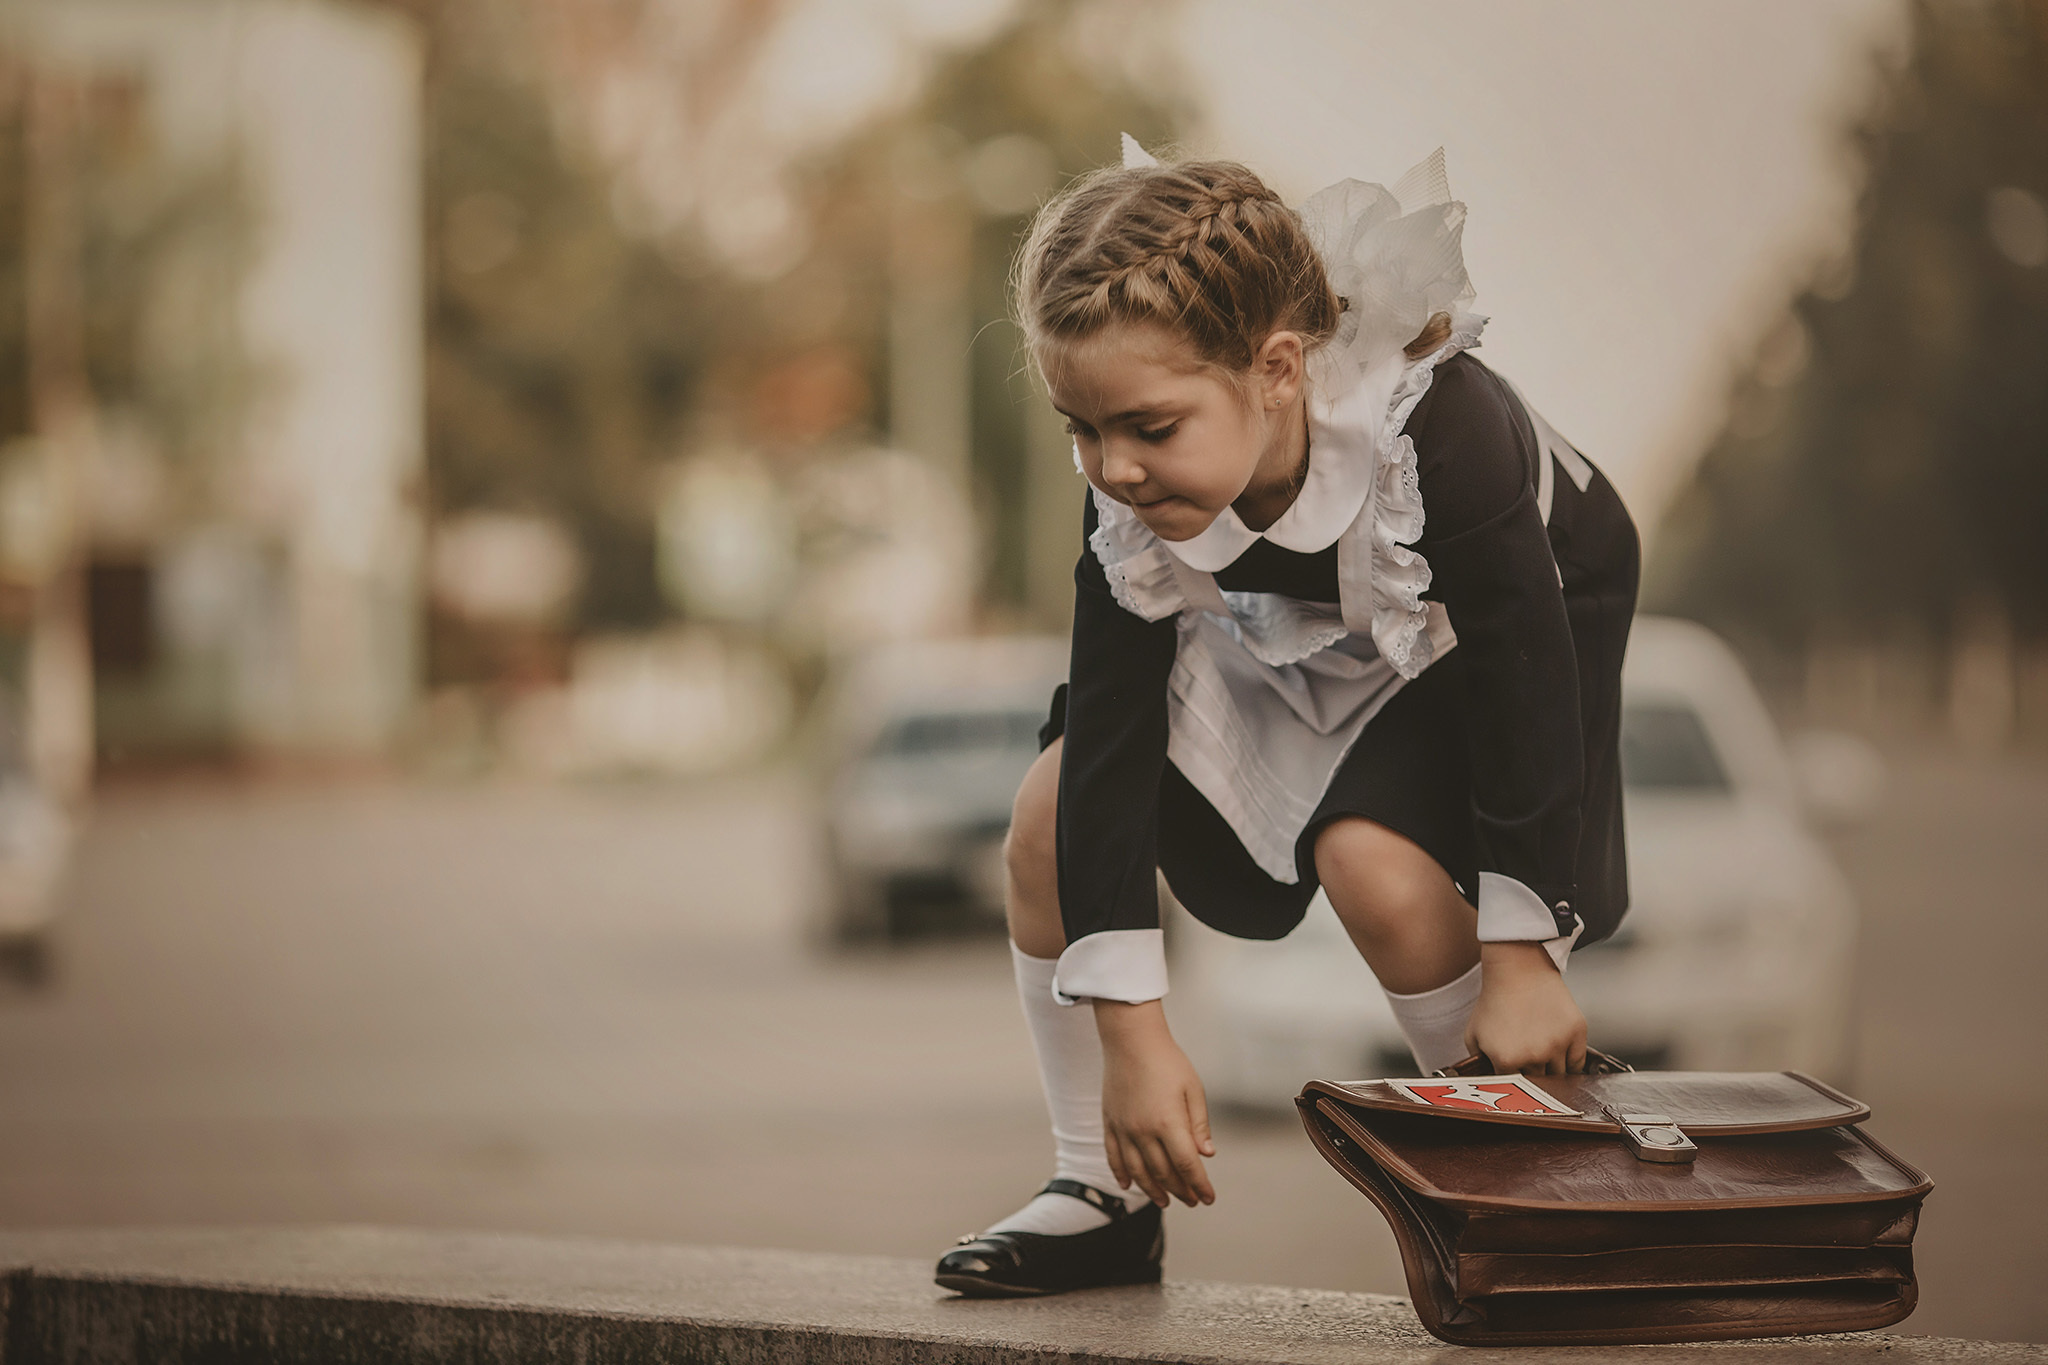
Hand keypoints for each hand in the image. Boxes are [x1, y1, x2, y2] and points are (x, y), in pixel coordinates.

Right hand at [1093, 1000, 1215, 1207]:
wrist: (1131, 1040)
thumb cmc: (1168, 1061)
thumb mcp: (1193, 1090)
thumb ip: (1199, 1125)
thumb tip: (1207, 1155)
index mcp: (1169, 1123)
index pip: (1187, 1165)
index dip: (1199, 1185)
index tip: (1208, 1198)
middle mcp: (1144, 1131)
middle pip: (1164, 1173)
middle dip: (1181, 1191)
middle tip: (1193, 1200)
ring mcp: (1124, 1129)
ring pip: (1138, 1172)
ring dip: (1153, 1191)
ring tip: (1165, 1202)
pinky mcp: (1110, 1123)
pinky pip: (1113, 1156)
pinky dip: (1121, 1174)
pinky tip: (1128, 1186)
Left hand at [1465, 941, 1587, 1074]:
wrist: (1518, 971)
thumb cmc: (1495, 1001)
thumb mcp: (1474, 1035)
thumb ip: (1478, 1064)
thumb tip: (1487, 1084)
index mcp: (1506, 1060)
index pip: (1513, 1088)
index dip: (1512, 1081)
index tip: (1513, 1074)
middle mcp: (1534, 1056)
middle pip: (1539, 1085)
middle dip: (1532, 1078)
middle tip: (1528, 1064)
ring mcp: (1557, 1045)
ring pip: (1560, 1077)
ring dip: (1552, 1072)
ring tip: (1542, 1056)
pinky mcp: (1576, 1032)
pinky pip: (1578, 1063)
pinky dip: (1571, 1065)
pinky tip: (1560, 1055)